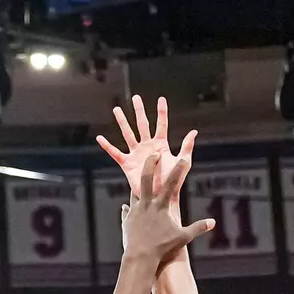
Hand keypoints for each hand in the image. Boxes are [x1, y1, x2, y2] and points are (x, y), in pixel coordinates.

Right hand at [97, 95, 195, 218]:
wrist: (160, 195)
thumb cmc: (173, 180)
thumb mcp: (183, 162)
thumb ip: (187, 146)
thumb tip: (194, 131)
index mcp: (161, 144)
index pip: (161, 124)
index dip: (161, 112)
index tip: (161, 99)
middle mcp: (147, 146)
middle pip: (142, 124)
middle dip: (139, 111)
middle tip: (136, 97)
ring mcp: (136, 154)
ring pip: (128, 134)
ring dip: (122, 122)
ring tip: (116, 109)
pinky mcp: (127, 164)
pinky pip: (115, 153)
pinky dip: (107, 146)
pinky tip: (99, 138)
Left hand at [122, 155, 212, 264]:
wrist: (140, 257)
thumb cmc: (163, 248)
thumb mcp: (183, 238)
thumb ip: (198, 228)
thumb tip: (213, 223)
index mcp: (160, 206)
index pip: (171, 183)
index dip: (178, 169)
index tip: (182, 158)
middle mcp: (146, 204)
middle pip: (146, 178)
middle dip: (150, 164)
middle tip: (154, 154)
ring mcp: (135, 211)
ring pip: (134, 192)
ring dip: (138, 187)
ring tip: (139, 183)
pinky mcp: (127, 220)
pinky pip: (128, 211)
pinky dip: (130, 209)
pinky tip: (129, 208)